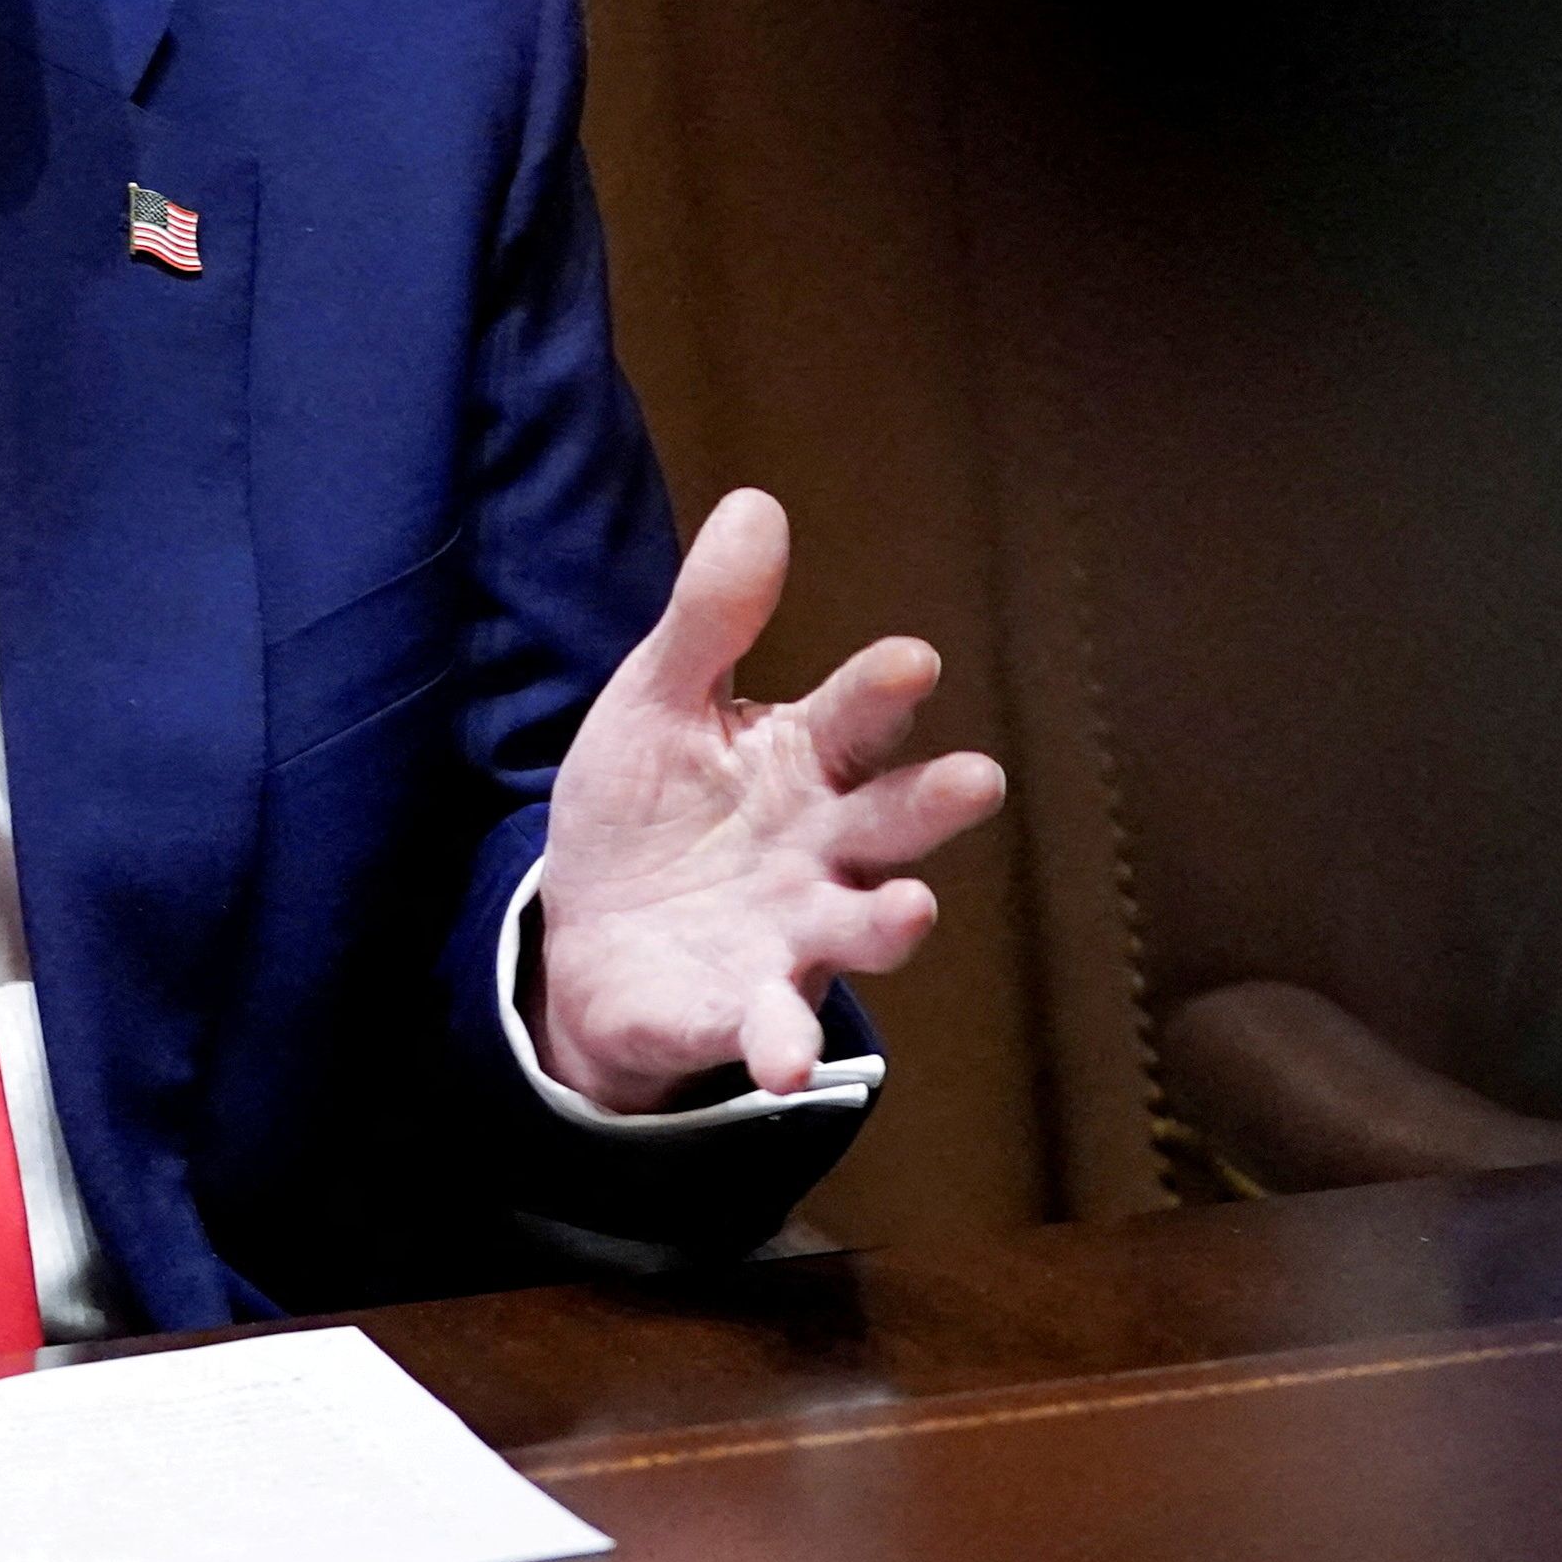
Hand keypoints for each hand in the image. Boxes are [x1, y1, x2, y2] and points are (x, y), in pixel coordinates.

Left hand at [535, 488, 1006, 1110]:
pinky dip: (785, 1041)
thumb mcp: (658, 704)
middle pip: (894, 818)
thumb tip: (756, 502)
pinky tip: (784, 1059)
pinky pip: (778, 1024)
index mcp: (804, 761)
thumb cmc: (649, 808)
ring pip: (865, 925)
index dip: (882, 691)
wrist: (587, 935)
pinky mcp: (752, 1007)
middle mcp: (826, 848)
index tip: (909, 660)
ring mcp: (798, 933)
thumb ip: (708, 620)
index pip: (854, 717)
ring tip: (909, 910)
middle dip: (933, 801)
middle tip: (974, 779)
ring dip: (892, 922)